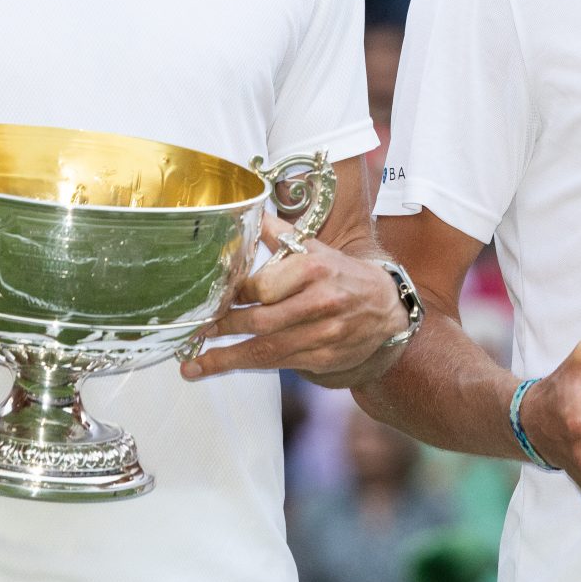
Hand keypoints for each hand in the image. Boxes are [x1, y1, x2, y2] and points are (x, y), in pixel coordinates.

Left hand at [180, 216, 408, 384]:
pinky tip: (229, 366)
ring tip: (195, 366)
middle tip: (194, 334)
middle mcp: (320, 302)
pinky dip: (252, 365)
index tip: (211, 301)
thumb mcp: (316, 248)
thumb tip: (250, 215)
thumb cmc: (342, 274)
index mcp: (314, 269)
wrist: (386, 306)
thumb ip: (282, 236)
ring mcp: (324, 334)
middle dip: (223, 329)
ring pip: (267, 350)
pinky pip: (282, 364)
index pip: (262, 286)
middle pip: (260, 321)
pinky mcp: (325, 357)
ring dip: (227, 358)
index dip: (233, 296)